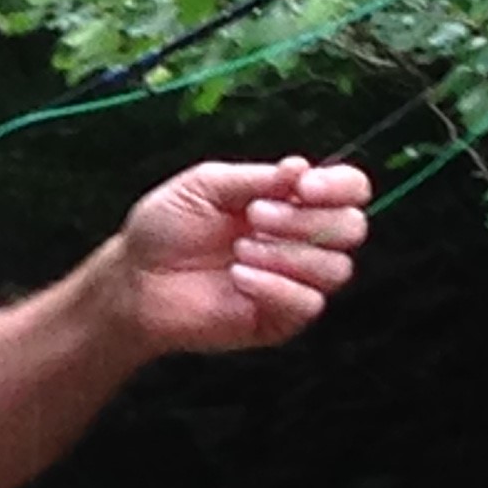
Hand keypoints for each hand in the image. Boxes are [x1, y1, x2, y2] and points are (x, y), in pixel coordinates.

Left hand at [114, 155, 369, 356]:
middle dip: (307, 219)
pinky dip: (275, 286)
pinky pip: (308, 304)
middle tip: (255, 217)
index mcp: (291, 201)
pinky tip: (239, 278)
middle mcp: (301, 240)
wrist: (134, 279)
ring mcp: (293, 282)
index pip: (350, 189)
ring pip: (336, 269)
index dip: (340, 186)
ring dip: (288, 254)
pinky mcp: (280, 319)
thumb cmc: (165, 228)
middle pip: (352, 228)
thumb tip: (301, 168)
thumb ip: (256, 178)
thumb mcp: (206, 185)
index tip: (302, 186)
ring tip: (239, 250)